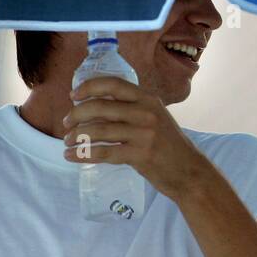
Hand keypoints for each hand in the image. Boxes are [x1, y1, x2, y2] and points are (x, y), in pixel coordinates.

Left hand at [62, 76, 207, 199]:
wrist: (190, 172)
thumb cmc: (169, 146)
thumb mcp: (156, 118)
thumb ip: (133, 108)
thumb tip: (97, 103)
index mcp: (148, 99)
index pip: (113, 84)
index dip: (88, 87)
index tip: (73, 95)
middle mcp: (146, 113)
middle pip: (99, 107)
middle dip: (76, 115)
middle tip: (66, 124)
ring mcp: (144, 134)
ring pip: (98, 130)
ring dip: (76, 135)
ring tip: (67, 142)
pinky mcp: (140, 155)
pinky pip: (103, 152)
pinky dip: (83, 154)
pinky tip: (72, 156)